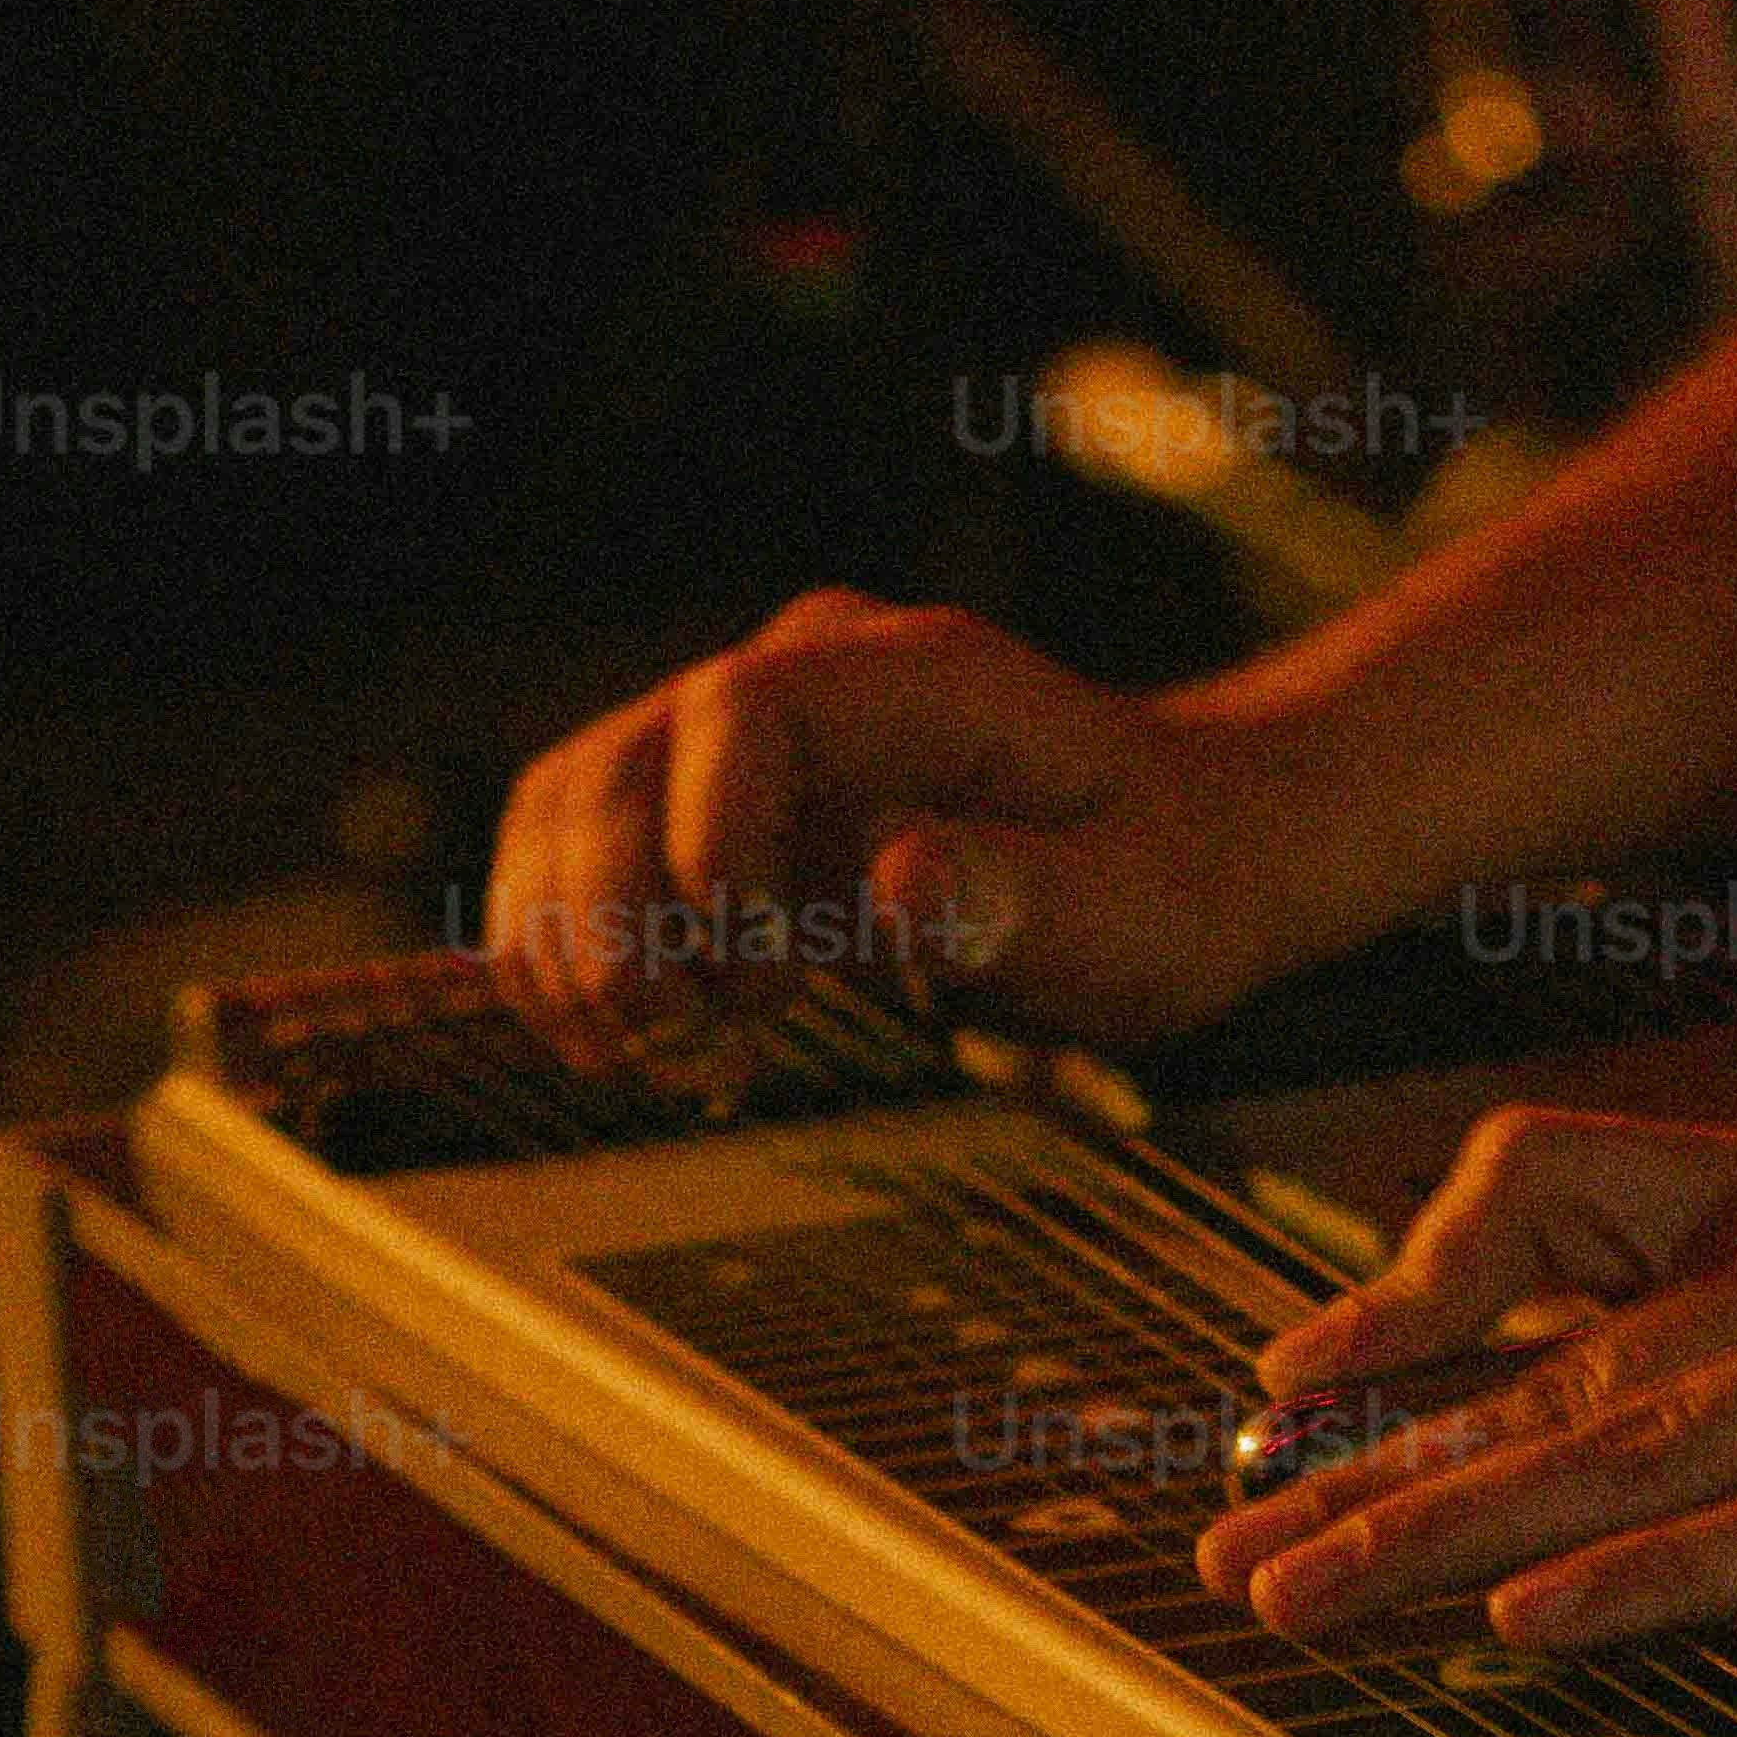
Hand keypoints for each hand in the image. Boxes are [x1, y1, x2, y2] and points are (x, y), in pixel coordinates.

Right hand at [483, 596, 1327, 1066]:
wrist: (1169, 855)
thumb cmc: (1161, 883)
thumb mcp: (1134, 909)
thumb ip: (1021, 894)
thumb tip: (899, 880)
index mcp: (908, 678)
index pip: (736, 711)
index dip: (708, 843)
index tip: (757, 973)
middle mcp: (798, 682)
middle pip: (615, 765)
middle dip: (619, 928)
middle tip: (696, 1050)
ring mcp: (736, 747)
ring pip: (567, 813)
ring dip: (576, 954)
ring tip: (675, 1057)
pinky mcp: (703, 816)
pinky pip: (575, 864)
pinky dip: (568, 961)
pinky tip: (636, 1045)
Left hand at [1189, 1101, 1736, 1644]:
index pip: (1568, 1214)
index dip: (1409, 1299)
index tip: (1290, 1390)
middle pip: (1560, 1366)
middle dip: (1376, 1471)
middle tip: (1225, 1558)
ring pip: (1634, 1450)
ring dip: (1452, 1534)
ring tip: (1304, 1600)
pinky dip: (1651, 1580)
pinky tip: (1532, 1626)